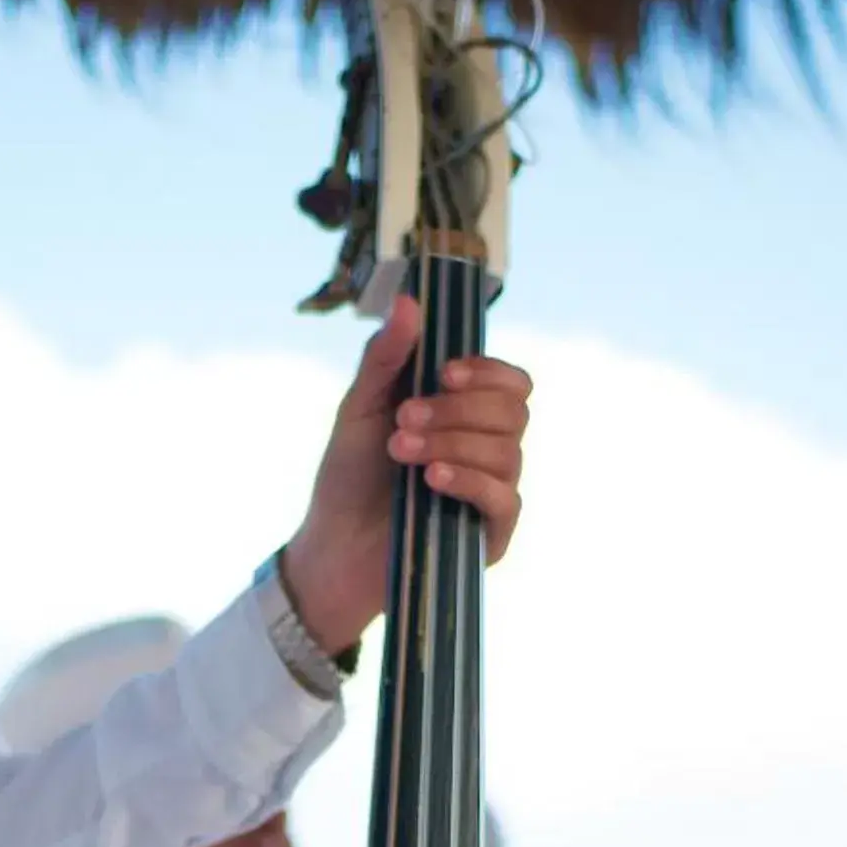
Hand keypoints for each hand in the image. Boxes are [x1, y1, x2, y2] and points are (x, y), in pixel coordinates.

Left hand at [280, 294, 533, 650]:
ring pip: (508, 452)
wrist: (332, 546)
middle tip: (404, 418)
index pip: (512, 383)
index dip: (488, 372)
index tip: (444, 374)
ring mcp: (493, 492)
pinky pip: (505, 499)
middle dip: (458, 409)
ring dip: (452, 442)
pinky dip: (469, 481)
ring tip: (401, 450)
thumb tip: (409, 301)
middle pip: (515, 412)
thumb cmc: (349, 476)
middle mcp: (489, 449)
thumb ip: (386, 358)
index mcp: (467, 414)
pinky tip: (432, 479)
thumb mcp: (360, 408)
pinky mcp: (491, 534)